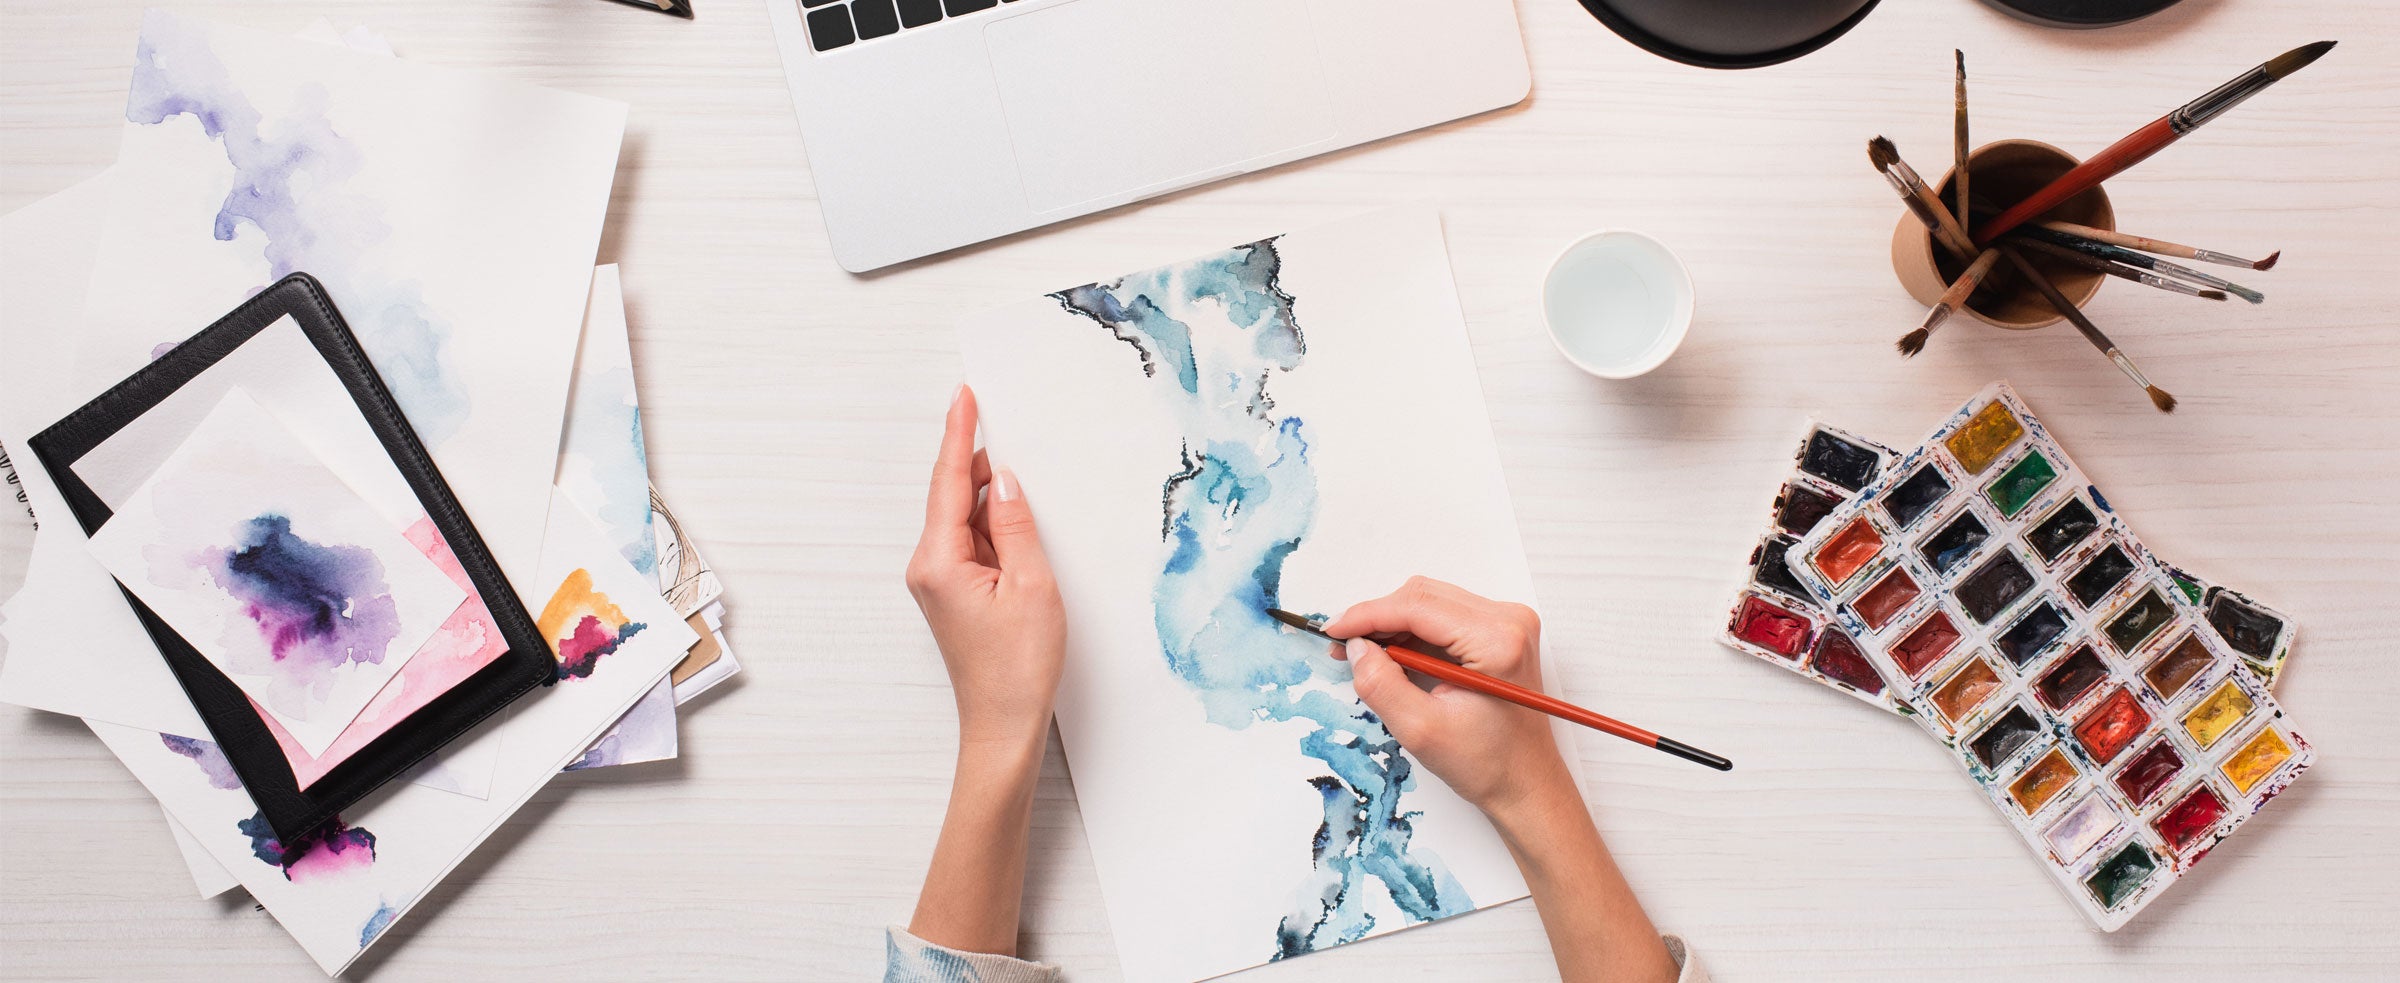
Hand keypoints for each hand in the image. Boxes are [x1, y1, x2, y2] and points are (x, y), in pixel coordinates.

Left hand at [904, 386, 1065, 753]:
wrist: (1004, 725)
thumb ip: (1015, 524)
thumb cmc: (1019, 667)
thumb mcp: (1032, 585)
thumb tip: (1001, 478)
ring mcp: (939, 581)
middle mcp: (928, 567)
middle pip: (954, 496)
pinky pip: (973, 544)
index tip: (964, 396)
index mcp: (940, 561)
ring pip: (966, 521)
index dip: (958, 434)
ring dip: (994, 506)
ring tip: (1031, 505)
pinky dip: (995, 530)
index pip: (947, 481)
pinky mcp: (953, 593)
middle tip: (1018, 441)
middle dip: (983, 469)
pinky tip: (1021, 530)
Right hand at [1325, 576, 1574, 819]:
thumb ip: (1382, 685)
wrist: (1527, 784)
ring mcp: (1508, 623)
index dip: (1368, 615)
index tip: (1333, 631)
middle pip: (1424, 597)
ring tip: (1365, 654)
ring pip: (1431, 602)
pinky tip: (1393, 655)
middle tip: (1344, 646)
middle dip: (1378, 618)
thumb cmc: (1486, 764)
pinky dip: (1413, 632)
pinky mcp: (1502, 632)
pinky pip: (1445, 616)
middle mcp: (1508, 620)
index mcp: (1497, 641)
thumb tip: (1356, 647)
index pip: (1418, 606)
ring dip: (1394, 624)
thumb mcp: (1421, 731)